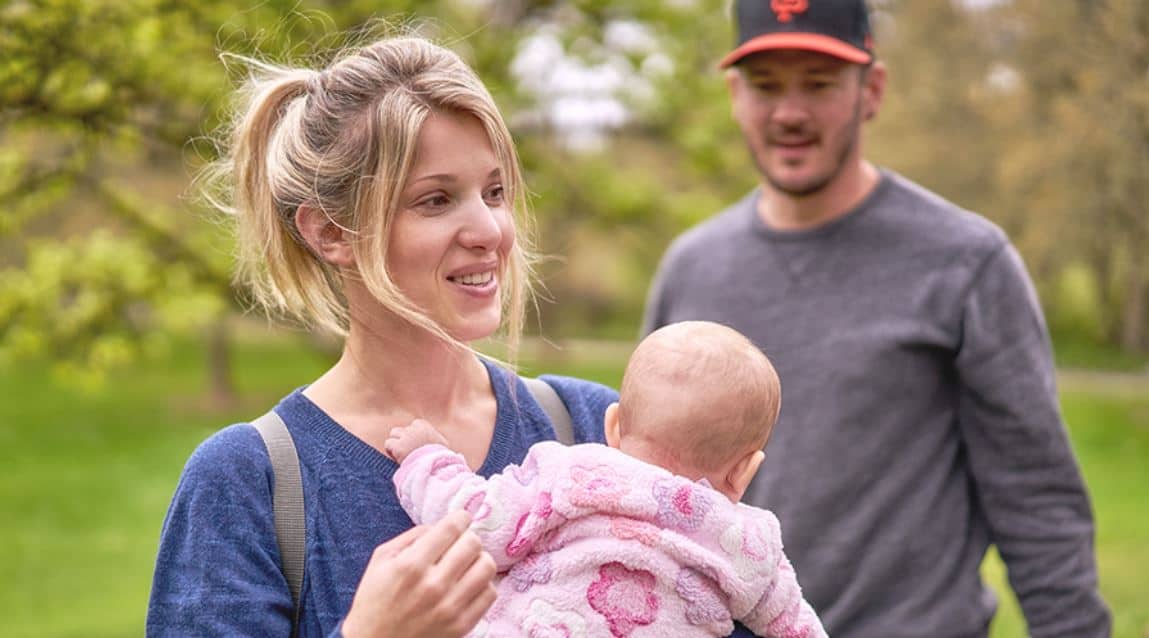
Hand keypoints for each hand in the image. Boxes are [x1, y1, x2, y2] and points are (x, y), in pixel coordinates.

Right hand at [341, 510, 496, 637]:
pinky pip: (490, 593)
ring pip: (487, 567)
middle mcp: (433, 585)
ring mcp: (450, 607)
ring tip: (466, 564)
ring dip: (478, 560)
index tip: (461, 519)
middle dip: (468, 538)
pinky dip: (483, 584)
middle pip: (473, 543)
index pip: (452, 528)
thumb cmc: (374, 600)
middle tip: (460, 544)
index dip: (460, 517)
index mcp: (411, 565)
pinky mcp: (462, 626)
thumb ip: (412, 536)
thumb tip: (442, 525)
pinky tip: (468, 585)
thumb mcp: (381, 560)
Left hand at [384, 418, 448, 462]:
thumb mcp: (441, 443)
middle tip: (408, 452)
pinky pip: (388, 444)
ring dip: (396, 443)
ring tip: (402, 454)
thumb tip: (431, 436)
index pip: (413, 425)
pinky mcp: (399, 447)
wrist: (435, 468)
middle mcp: (414, 429)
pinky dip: (391, 451)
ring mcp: (406, 437)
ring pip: (394, 433)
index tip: (417, 446)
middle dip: (403, 439)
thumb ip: (433, 436)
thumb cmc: (440, 458)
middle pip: (402, 429)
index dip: (413, 436)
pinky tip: (398, 458)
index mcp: (424, 426)